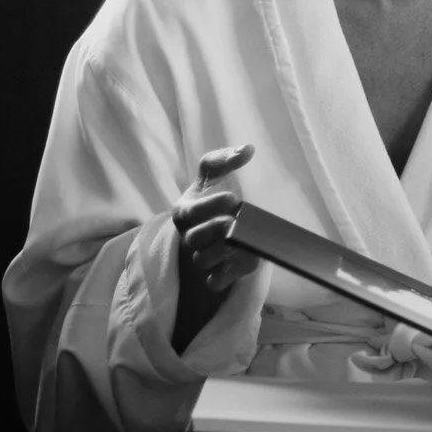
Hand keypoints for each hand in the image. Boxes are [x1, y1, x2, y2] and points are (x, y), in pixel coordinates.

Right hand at [170, 144, 257, 352]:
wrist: (221, 223)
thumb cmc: (215, 194)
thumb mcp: (215, 174)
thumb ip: (224, 159)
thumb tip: (247, 149)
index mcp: (184, 211)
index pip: (192, 212)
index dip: (211, 206)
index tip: (233, 198)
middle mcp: (189, 236)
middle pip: (195, 239)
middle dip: (217, 231)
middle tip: (236, 222)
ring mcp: (201, 256)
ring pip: (204, 261)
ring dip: (224, 253)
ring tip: (243, 242)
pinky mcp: (216, 274)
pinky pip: (214, 282)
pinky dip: (226, 276)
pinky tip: (244, 261)